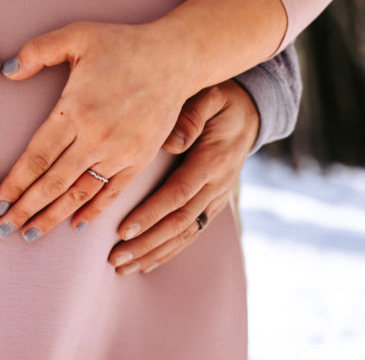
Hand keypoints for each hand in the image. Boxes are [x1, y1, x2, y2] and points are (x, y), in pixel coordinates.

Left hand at [0, 20, 194, 240]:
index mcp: (76, 110)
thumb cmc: (122, 44)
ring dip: (53, 216)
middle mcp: (96, 137)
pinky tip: (75, 224)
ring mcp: (120, 152)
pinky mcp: (140, 159)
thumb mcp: (76, 35)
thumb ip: (38, 50)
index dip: (15, 184)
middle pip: (53, 183)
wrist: (175, 57)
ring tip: (30, 234)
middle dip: (25, 210)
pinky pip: (111, 192)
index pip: (37, 157)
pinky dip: (92, 211)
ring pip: (79, 193)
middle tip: (1, 230)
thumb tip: (7, 71)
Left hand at [103, 80, 258, 274]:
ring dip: (153, 253)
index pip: (179, 193)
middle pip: (179, 222)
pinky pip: (191, 233)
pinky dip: (169, 251)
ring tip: (122, 267)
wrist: (249, 113)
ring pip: (184, 234)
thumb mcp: (210, 97)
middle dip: (145, 242)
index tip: (123, 229)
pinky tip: (146, 264)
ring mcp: (216, 198)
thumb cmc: (221, 101)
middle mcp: (217, 185)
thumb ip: (191, 116)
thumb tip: (170, 142)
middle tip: (114, 256)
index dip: (151, 214)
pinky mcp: (212, 205)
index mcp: (213, 160)